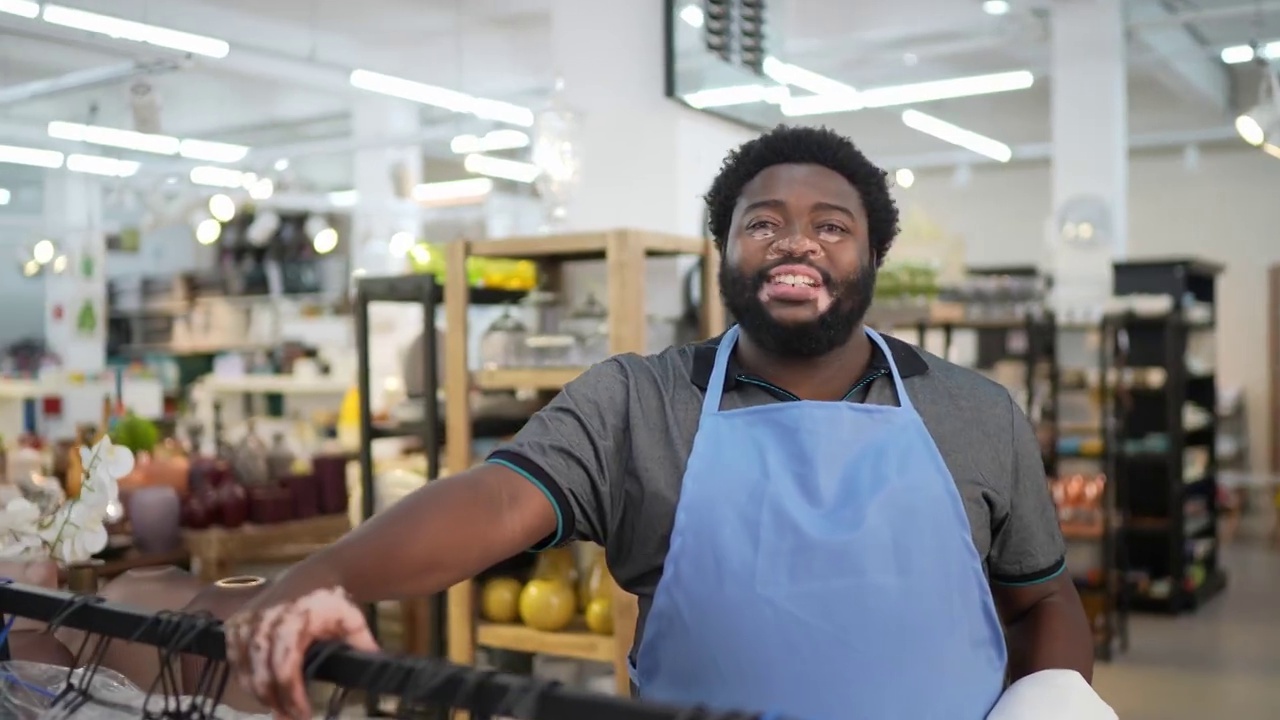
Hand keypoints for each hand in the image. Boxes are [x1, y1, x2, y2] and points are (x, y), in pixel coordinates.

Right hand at [226, 587, 379, 719]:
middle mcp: (267, 619)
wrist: (312, 575)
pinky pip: (232, 652)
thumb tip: (376, 666)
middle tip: (287, 718)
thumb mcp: (352, 620)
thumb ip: (362, 644)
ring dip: (255, 691)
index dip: (292, 696)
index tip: (304, 715)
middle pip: (261, 671)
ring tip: (274, 707)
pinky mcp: (237, 620)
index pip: (286, 668)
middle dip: (273, 700)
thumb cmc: (332, 602)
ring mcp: (249, 619)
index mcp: (295, 620)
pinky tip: (255, 686)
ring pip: (242, 665)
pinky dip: (240, 672)